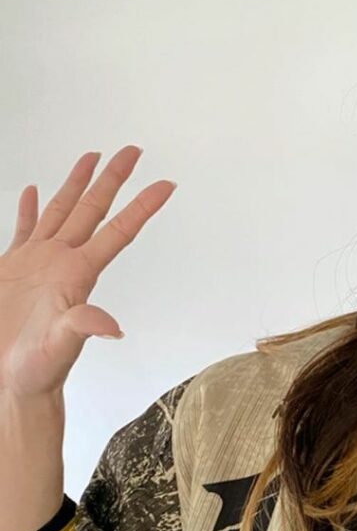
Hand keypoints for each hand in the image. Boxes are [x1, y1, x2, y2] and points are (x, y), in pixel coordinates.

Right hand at [0, 145, 176, 399]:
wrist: (8, 380)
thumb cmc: (38, 369)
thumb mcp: (60, 347)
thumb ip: (83, 328)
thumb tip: (113, 328)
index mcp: (79, 274)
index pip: (118, 231)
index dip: (142, 207)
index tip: (167, 184)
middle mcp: (64, 262)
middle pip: (93, 210)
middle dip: (111, 180)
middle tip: (132, 150)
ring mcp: (40, 263)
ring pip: (61, 212)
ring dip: (75, 184)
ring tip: (91, 157)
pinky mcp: (15, 269)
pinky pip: (24, 229)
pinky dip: (29, 209)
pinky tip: (34, 191)